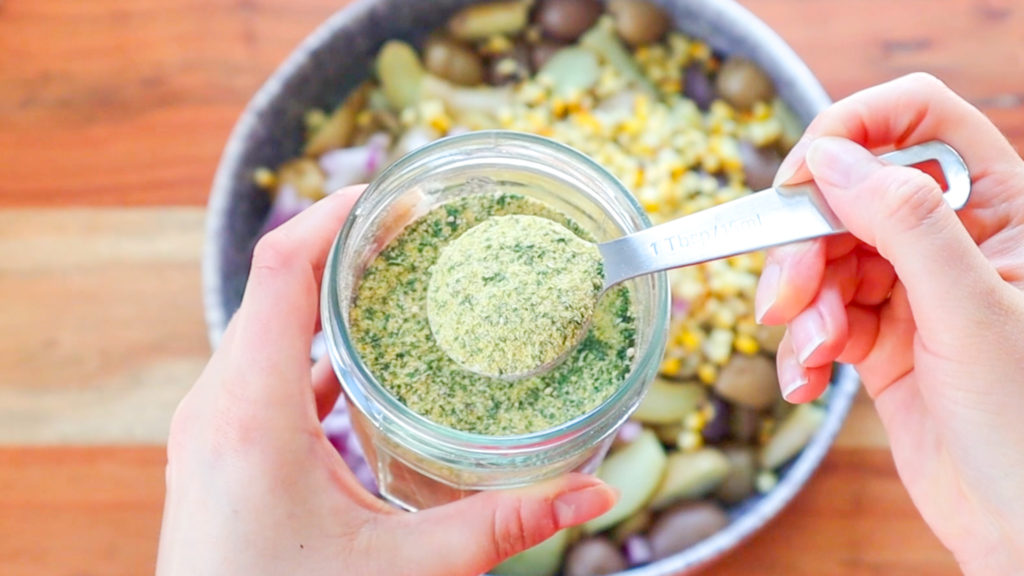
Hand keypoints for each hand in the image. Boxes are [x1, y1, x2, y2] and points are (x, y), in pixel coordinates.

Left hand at [156, 186, 615, 575]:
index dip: (334, 214)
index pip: (282, 268)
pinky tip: (367, 357)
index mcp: (251, 411)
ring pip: (269, 327)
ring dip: (329, 297)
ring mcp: (214, 426)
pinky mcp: (221, 448)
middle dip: (346, 247)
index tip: (395, 191)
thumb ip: (501, 524)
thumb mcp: (406, 568)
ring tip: (399, 277)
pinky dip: (315, 348)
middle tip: (419, 228)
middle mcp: (220, 404)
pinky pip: (266, 370)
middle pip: (278, 285)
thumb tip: (592, 495)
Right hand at [755, 73, 1023, 573]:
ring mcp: (913, 288)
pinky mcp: (880, 338)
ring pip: (823, 257)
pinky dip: (801, 347)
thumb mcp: (972, 313)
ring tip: (811, 354)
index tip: (801, 182)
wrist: (1022, 527)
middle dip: (805, 244)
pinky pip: (818, 316)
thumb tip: (833, 158)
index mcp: (1000, 207)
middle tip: (786, 296)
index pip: (918, 118)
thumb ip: (905, 225)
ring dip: (801, 305)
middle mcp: (952, 238)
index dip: (852, 132)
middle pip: (849, 194)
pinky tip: (809, 380)